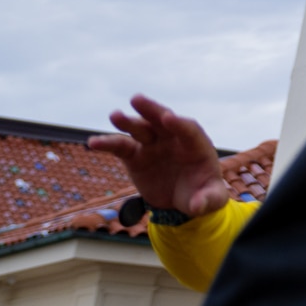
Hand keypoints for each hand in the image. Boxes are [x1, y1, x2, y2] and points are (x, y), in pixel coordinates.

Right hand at [87, 95, 229, 217]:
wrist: (183, 200)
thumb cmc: (203, 194)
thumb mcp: (212, 199)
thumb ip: (208, 200)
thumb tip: (198, 206)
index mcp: (197, 147)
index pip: (189, 130)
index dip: (180, 124)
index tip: (168, 117)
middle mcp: (174, 141)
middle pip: (163, 120)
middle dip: (152, 110)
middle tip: (137, 99)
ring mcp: (154, 146)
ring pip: (140, 130)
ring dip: (128, 122)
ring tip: (115, 115)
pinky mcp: (136, 156)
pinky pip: (121, 147)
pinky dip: (108, 144)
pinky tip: (93, 142)